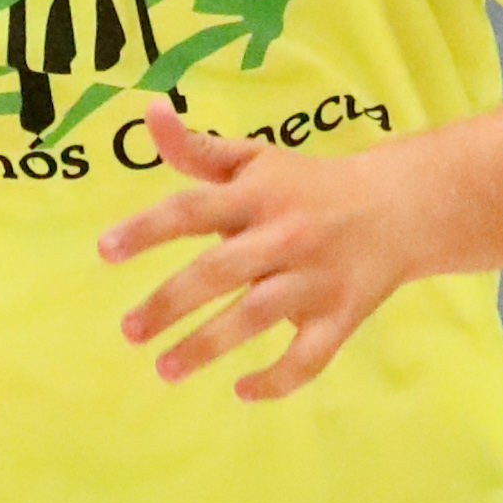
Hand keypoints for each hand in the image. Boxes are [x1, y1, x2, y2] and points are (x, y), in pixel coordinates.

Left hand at [99, 105, 424, 400]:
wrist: (397, 207)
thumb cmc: (307, 186)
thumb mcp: (256, 160)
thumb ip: (198, 149)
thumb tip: (148, 111)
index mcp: (257, 195)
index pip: (193, 209)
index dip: (147, 228)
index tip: (105, 251)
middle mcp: (284, 235)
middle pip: (220, 270)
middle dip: (170, 302)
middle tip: (129, 331)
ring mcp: (314, 279)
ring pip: (256, 316)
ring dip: (208, 346)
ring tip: (164, 369)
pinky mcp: (341, 316)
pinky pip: (309, 357)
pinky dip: (279, 380)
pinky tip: (243, 392)